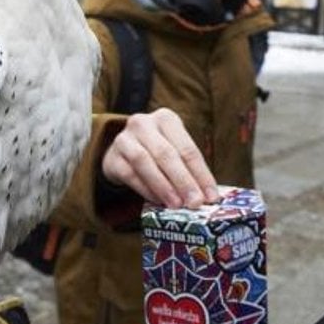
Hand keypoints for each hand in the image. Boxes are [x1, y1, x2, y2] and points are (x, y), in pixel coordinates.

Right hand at [102, 108, 218, 207]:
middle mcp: (144, 123)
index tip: (211, 197)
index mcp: (166, 119)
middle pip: (167, 154)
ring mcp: (124, 138)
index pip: (188, 148)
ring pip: (145, 162)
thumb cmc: (156, 151)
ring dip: (163, 186)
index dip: (201, 174)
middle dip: (183, 181)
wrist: (122, 152)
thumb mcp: (175, 151)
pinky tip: (158, 201)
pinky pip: (130, 175)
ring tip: (176, 204)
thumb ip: (189, 169)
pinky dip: (146, 189)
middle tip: (195, 202)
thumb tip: (208, 196)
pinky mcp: (112, 157)